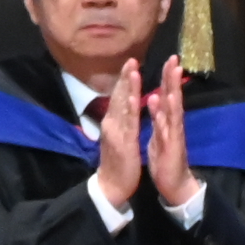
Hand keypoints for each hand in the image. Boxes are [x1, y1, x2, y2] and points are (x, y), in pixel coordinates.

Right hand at [89, 59, 145, 214]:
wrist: (111, 185)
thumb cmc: (118, 161)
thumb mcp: (118, 137)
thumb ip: (120, 121)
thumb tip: (121, 107)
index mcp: (113, 122)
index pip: (119, 96)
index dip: (124, 80)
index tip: (131, 63)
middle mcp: (111, 123)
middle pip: (118, 96)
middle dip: (125, 77)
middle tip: (131, 59)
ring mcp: (115, 132)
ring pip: (121, 106)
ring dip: (127, 87)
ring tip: (132, 71)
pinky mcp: (122, 142)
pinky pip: (127, 124)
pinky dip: (128, 109)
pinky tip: (132, 97)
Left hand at [140, 58, 202, 213]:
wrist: (174, 184)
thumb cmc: (165, 158)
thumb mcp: (158, 133)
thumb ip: (158, 116)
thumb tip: (154, 99)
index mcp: (168, 121)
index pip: (168, 95)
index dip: (167, 78)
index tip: (169, 59)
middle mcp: (173, 125)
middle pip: (174, 97)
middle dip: (173, 78)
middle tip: (173, 59)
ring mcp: (174, 135)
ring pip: (173, 111)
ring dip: (172, 92)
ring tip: (172, 75)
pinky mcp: (172, 147)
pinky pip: (167, 130)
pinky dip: (164, 117)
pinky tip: (163, 106)